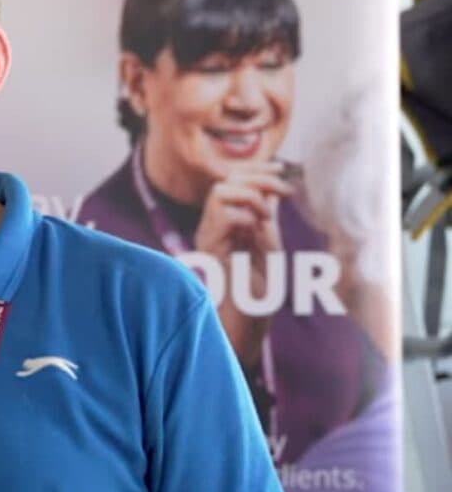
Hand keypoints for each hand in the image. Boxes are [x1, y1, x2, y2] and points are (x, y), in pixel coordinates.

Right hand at [194, 162, 293, 367]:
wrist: (246, 324)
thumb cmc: (256, 293)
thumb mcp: (269, 247)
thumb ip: (266, 219)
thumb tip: (272, 190)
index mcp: (227, 225)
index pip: (234, 183)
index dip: (256, 170)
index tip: (281, 168)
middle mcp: (213, 227)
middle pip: (226, 181)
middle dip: (257, 178)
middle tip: (284, 191)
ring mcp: (208, 235)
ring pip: (220, 192)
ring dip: (250, 196)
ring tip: (266, 216)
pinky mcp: (208, 246)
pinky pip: (223, 214)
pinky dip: (245, 215)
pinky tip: (256, 231)